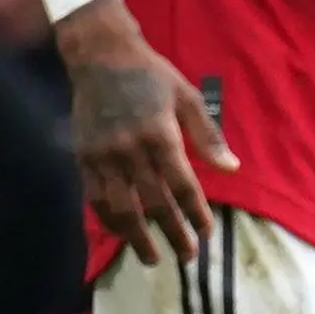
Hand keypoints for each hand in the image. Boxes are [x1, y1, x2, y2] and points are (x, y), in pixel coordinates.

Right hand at [56, 0, 238, 263]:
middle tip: (187, 256)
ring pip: (121, 208)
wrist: (100, 55)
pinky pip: (94, 197)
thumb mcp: (186, 96)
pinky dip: (108, 220)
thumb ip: (208, 135)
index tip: (206, 233)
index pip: (182, 186)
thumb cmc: (150, 75)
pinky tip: (120, 233)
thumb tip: (231, 168)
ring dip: (137, 238)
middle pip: (154, 203)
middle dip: (173, 234)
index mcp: (160, 133)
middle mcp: (130, 148)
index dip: (196, 214)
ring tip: (151, 258)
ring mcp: (103, 154)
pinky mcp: (83, 156)